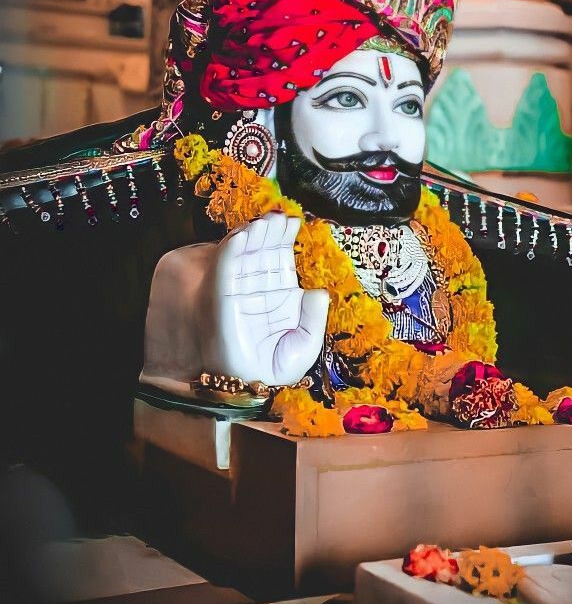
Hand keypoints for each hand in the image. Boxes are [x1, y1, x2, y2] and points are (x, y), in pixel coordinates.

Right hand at [202, 212, 328, 387]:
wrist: (242, 389)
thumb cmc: (270, 368)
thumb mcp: (304, 348)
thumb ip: (314, 321)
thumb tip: (319, 292)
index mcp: (278, 292)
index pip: (281, 256)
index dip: (286, 237)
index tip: (294, 221)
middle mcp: (256, 285)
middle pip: (264, 247)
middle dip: (272, 229)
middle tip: (280, 215)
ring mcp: (237, 287)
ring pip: (246, 250)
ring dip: (255, 232)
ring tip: (266, 220)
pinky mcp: (220, 292)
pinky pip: (226, 265)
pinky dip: (234, 247)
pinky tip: (246, 234)